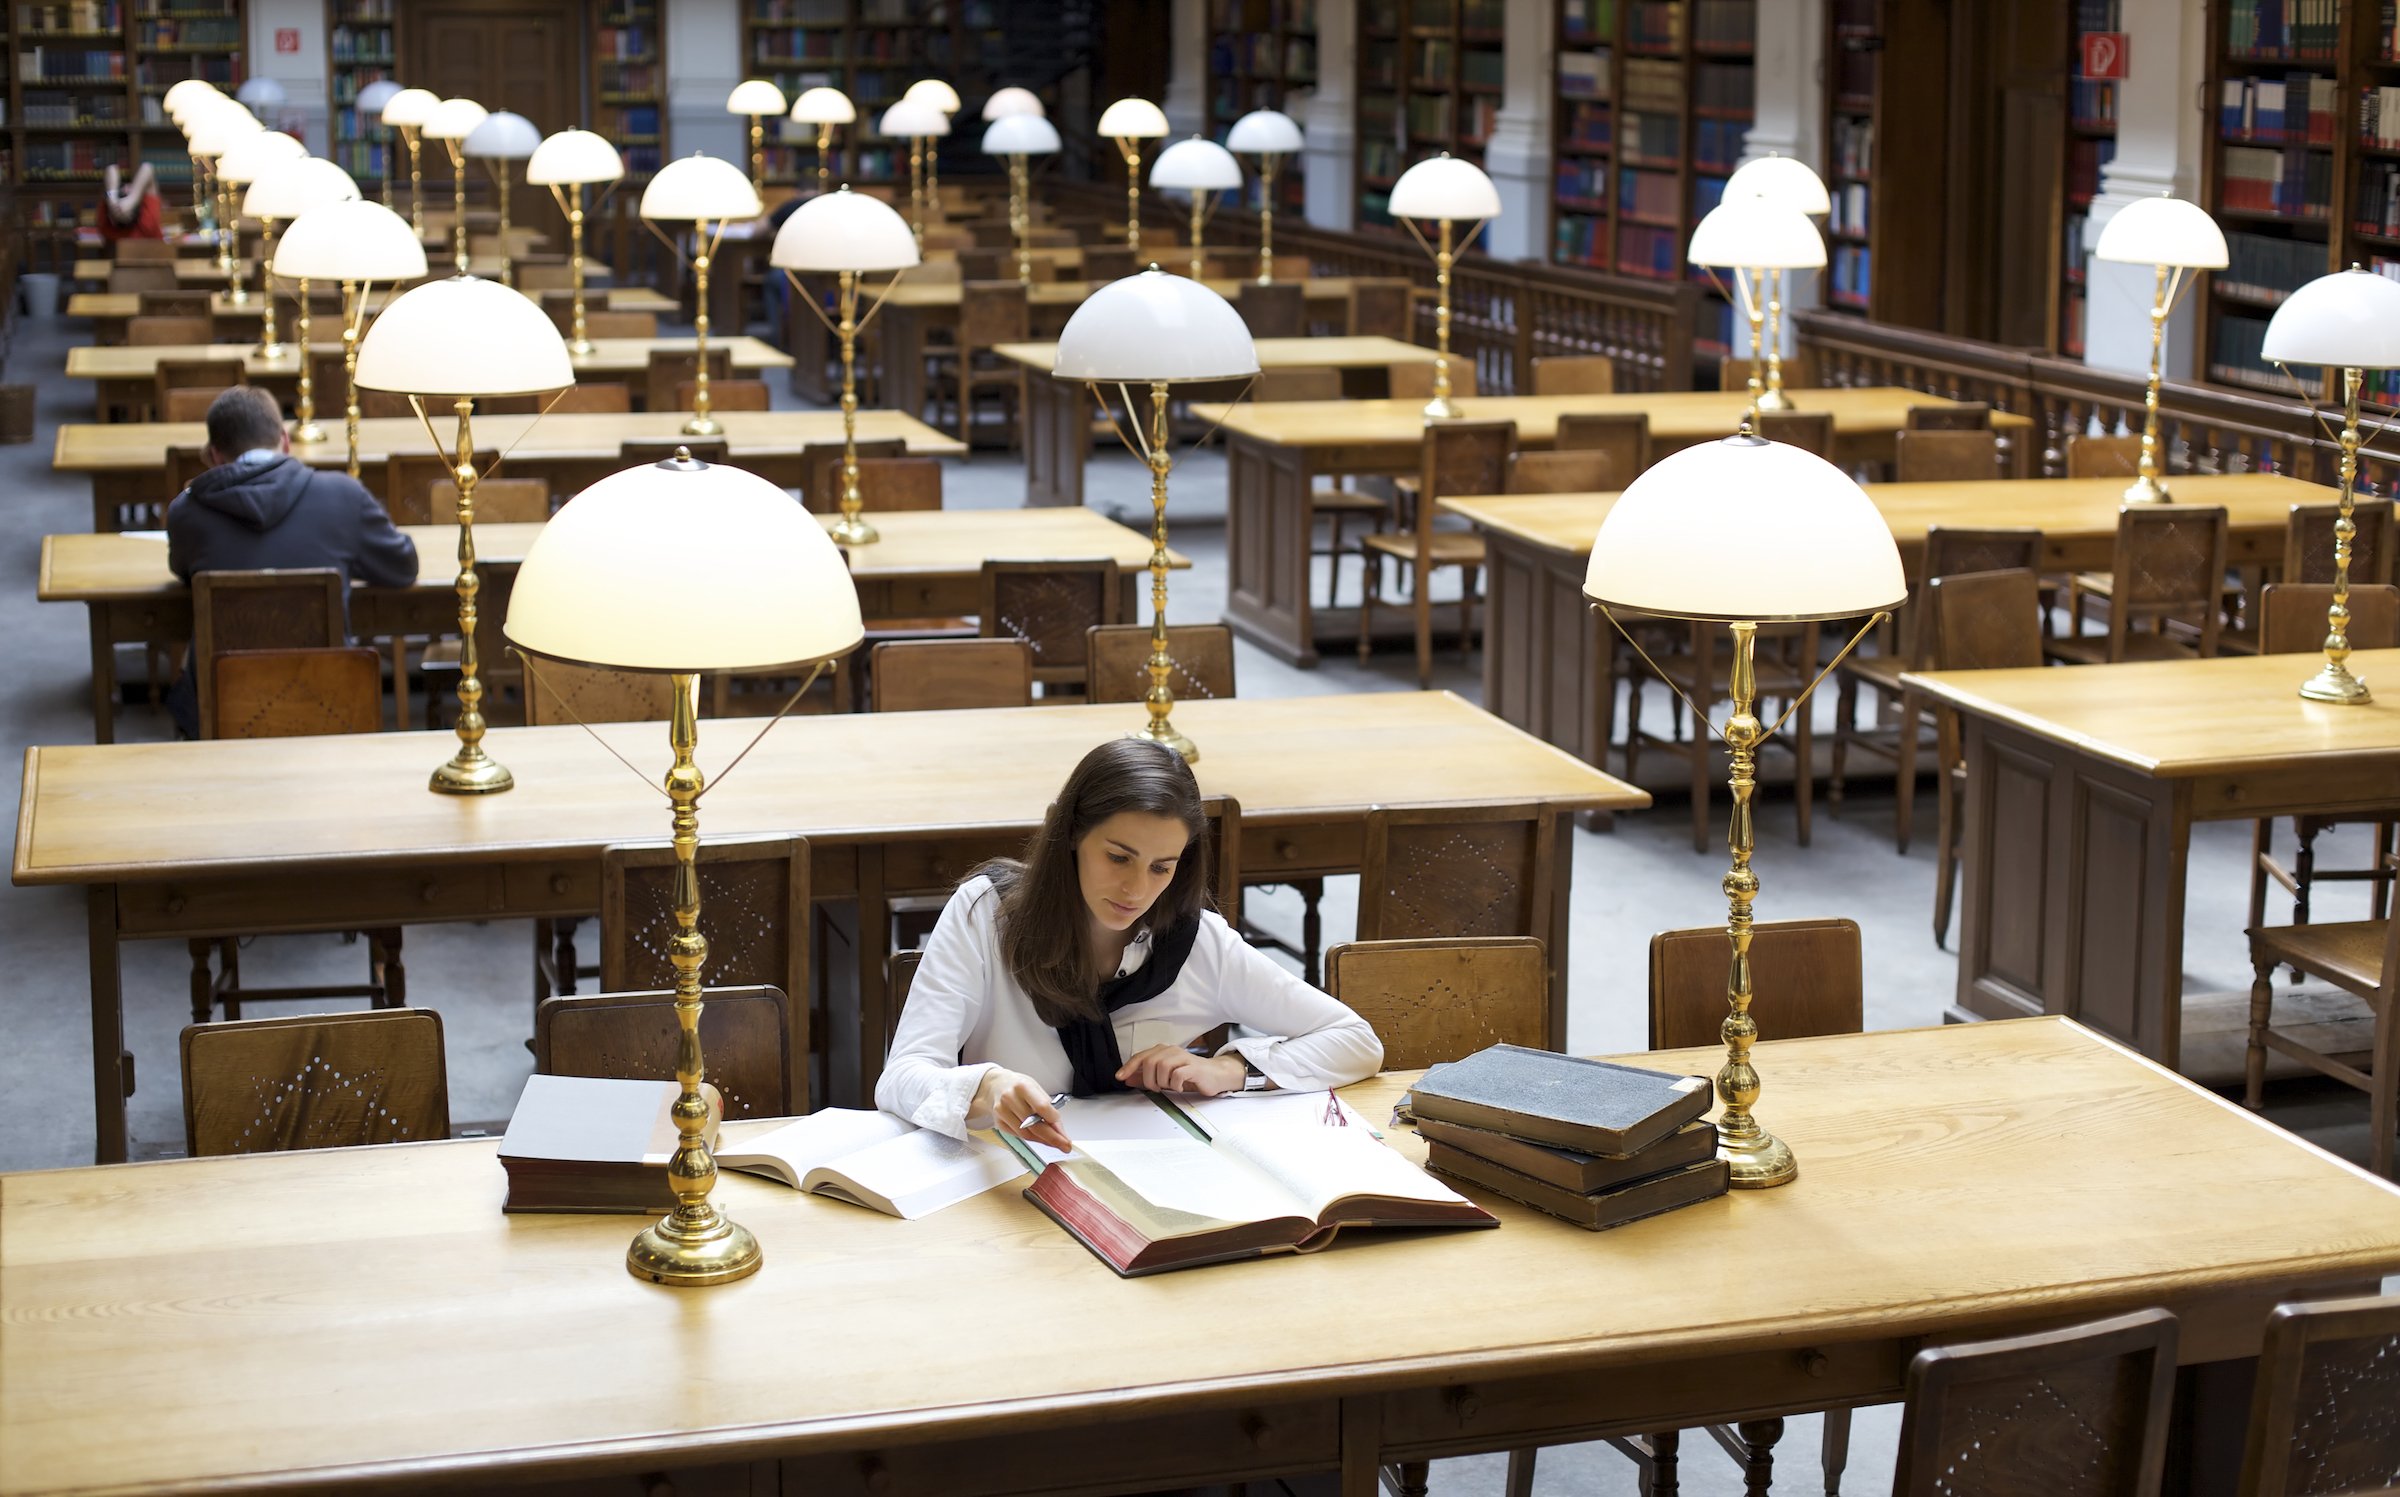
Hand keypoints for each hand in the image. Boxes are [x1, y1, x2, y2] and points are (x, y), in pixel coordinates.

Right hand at [973, 1068, 1070, 1151]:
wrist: (996, 1085)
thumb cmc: (1019, 1086)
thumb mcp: (1036, 1090)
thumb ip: (1048, 1108)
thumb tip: (1060, 1130)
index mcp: (1023, 1086)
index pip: (1042, 1106)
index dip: (1054, 1120)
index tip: (1063, 1129)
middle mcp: (1010, 1098)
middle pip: (1034, 1125)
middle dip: (1053, 1138)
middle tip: (1065, 1145)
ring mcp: (1002, 1112)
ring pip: (1026, 1134)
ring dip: (1043, 1141)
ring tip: (1054, 1142)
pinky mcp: (999, 1123)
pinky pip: (1018, 1136)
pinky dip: (1032, 1139)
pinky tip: (1040, 1138)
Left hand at [1115, 1046, 1246, 1096]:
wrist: (1214, 1076)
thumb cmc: (1189, 1075)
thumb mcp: (1164, 1076)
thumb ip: (1146, 1076)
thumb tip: (1127, 1079)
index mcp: (1163, 1051)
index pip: (1141, 1056)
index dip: (1129, 1067)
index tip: (1120, 1077)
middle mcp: (1172, 1051)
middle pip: (1149, 1062)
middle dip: (1148, 1079)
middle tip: (1156, 1088)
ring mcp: (1183, 1058)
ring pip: (1162, 1067)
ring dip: (1162, 1082)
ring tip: (1169, 1086)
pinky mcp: (1193, 1067)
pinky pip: (1177, 1075)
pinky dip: (1175, 1084)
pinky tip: (1179, 1086)